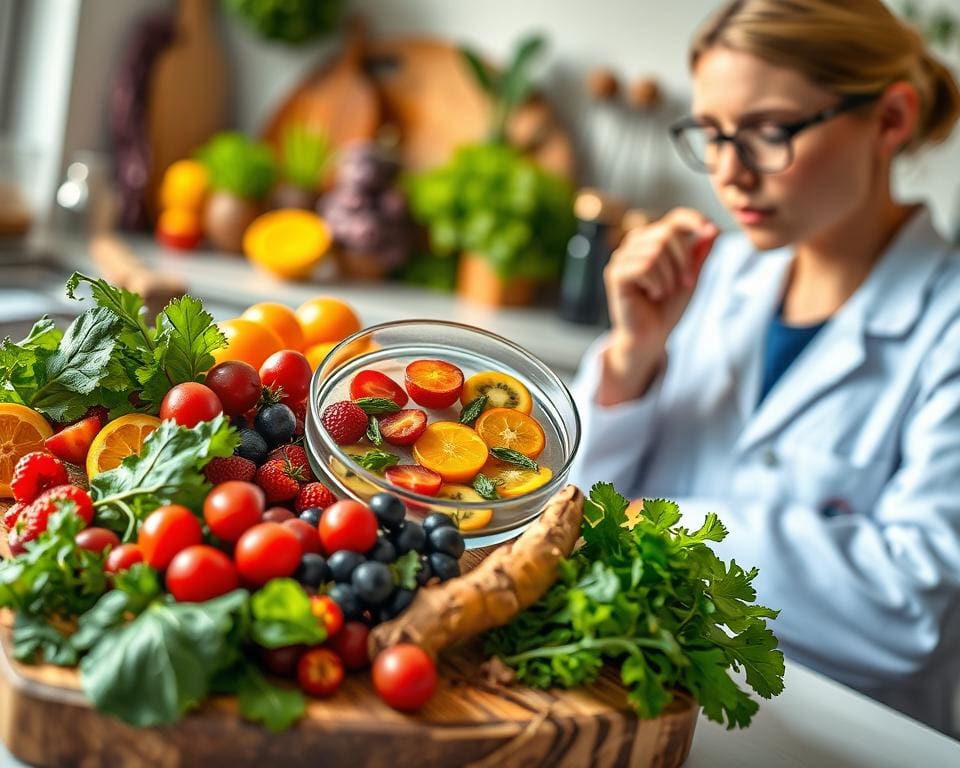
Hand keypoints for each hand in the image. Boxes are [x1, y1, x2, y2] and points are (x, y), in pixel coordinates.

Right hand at [598, 208, 718, 403]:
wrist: (651, 336)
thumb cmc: (667, 307)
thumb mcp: (690, 278)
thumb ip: (699, 255)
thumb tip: (712, 230)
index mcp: (653, 240)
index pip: (674, 219)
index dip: (693, 220)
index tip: (711, 230)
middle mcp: (635, 244)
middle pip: (667, 233)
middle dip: (684, 260)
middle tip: (686, 283)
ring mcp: (622, 257)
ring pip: (655, 251)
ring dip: (669, 277)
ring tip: (664, 292)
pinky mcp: (615, 273)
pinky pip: (643, 266)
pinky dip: (656, 283)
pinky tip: (652, 295)